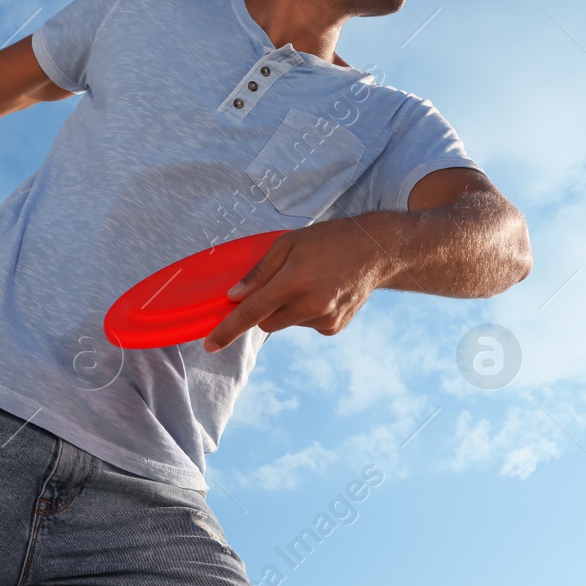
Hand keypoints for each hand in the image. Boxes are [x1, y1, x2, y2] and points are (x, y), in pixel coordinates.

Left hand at [202, 217, 395, 352]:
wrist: (374, 251)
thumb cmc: (327, 240)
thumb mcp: (288, 243)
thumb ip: (258, 272)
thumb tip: (234, 296)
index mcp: (295, 281)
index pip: (253, 312)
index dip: (228, 329)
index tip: (210, 345)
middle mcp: (311, 304)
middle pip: (267, 323)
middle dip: (264, 309)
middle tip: (280, 284)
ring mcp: (325, 319)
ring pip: (287, 324)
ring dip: (288, 309)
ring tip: (310, 282)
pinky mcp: (334, 327)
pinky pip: (305, 325)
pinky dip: (305, 313)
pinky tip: (322, 293)